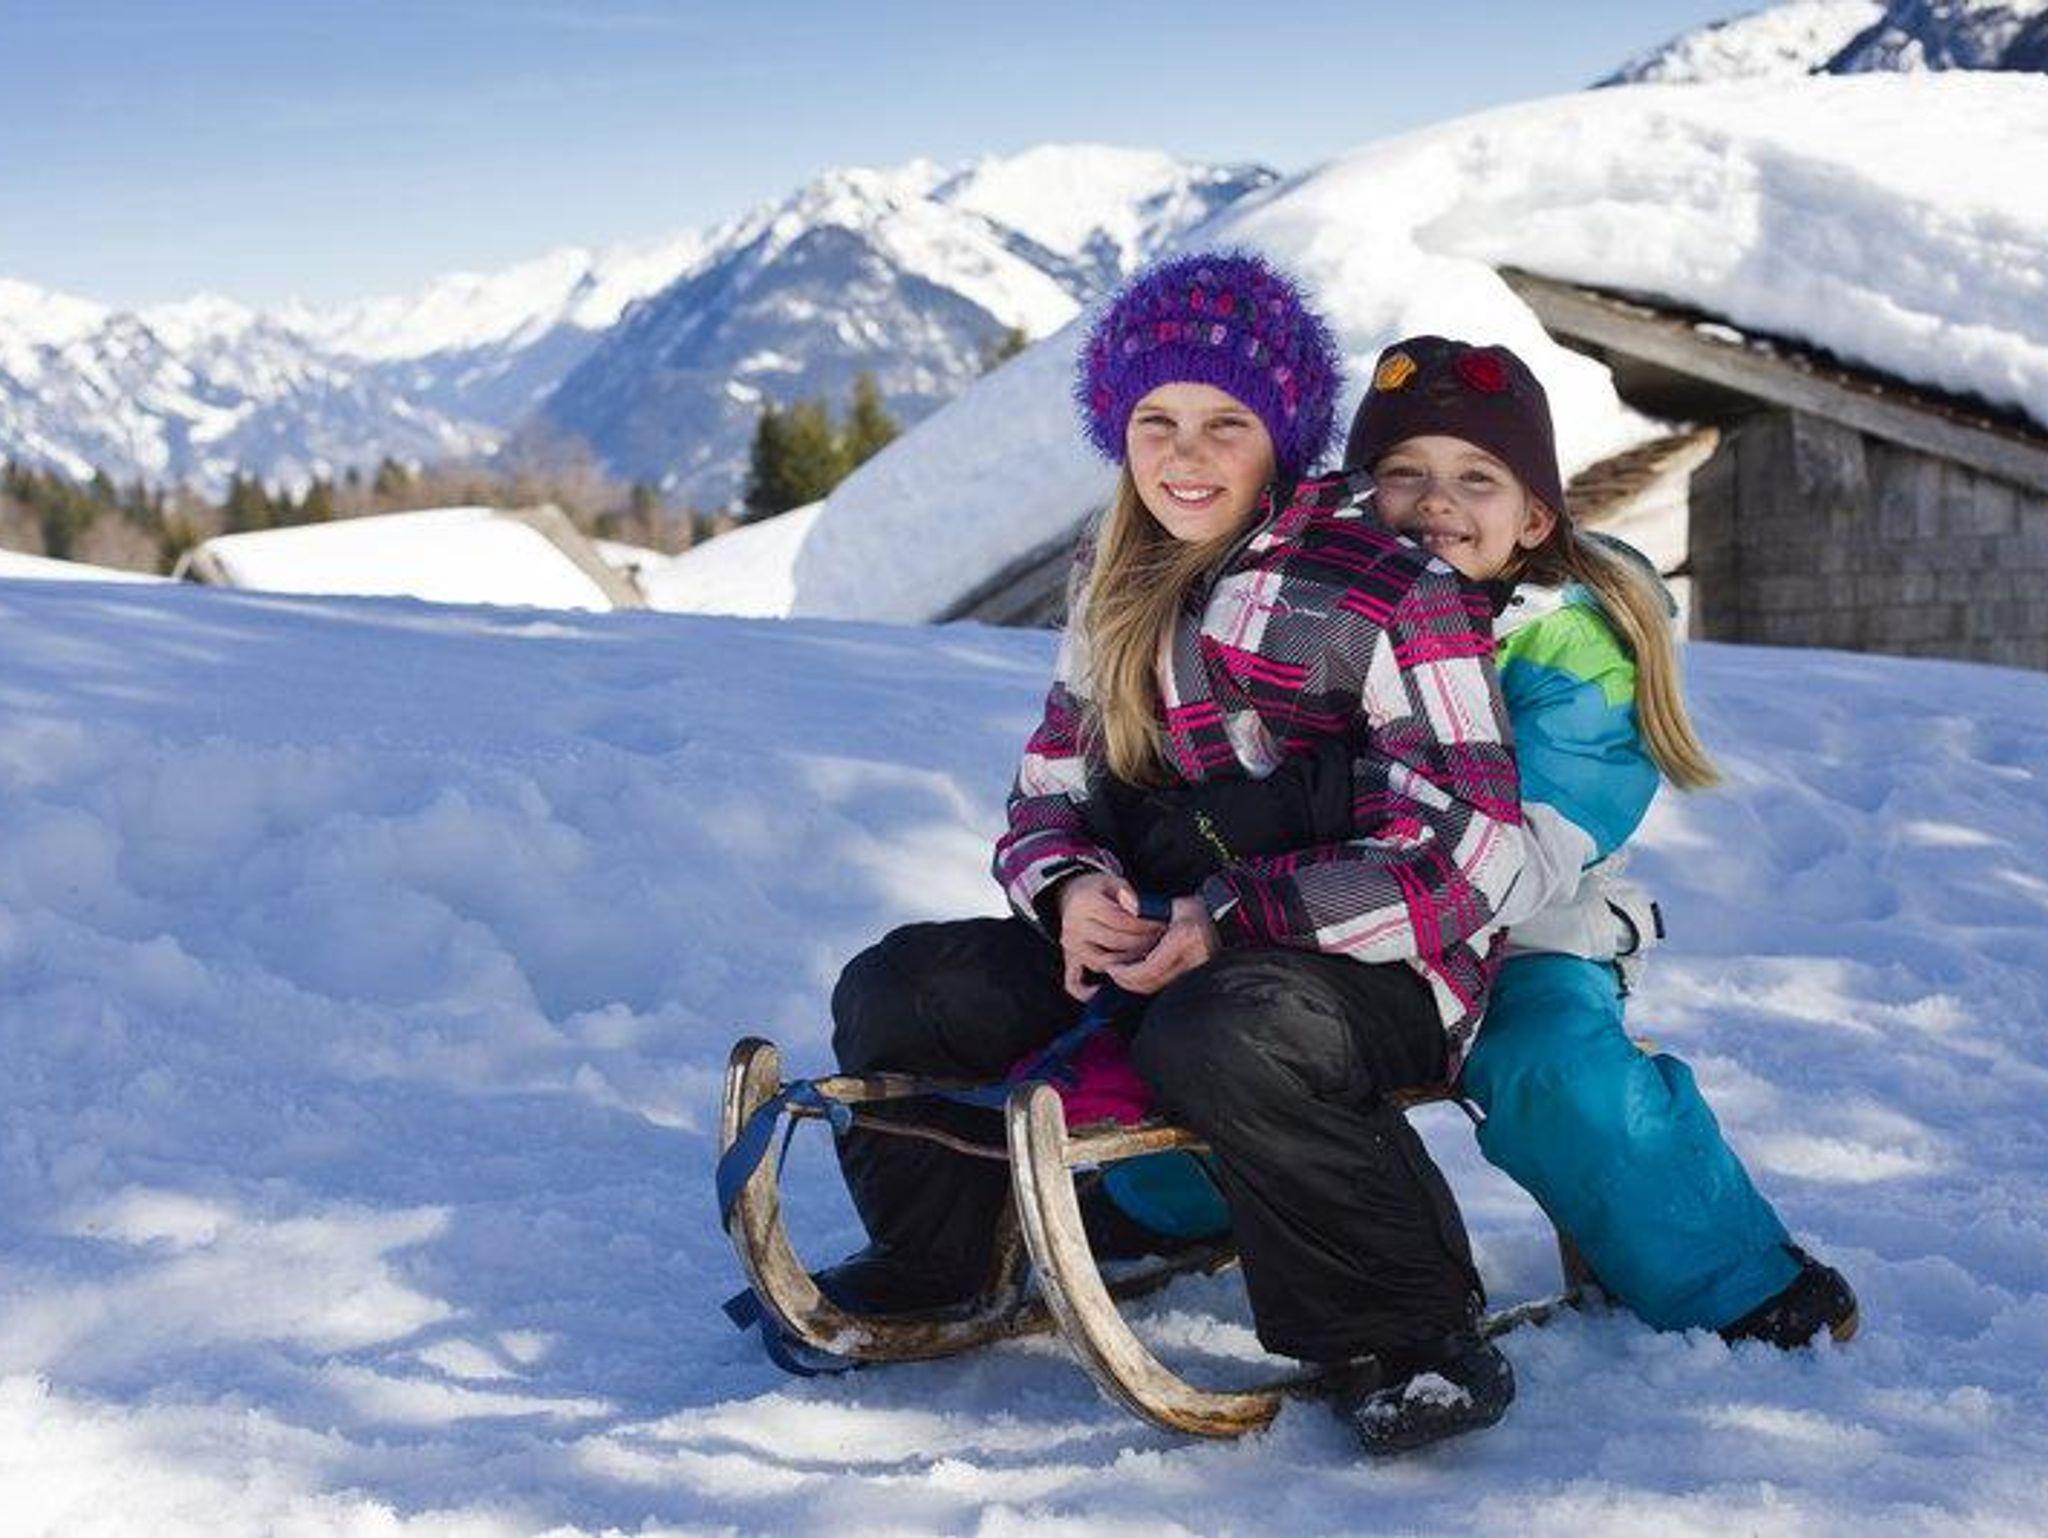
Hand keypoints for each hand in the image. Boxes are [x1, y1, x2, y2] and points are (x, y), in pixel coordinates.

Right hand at [1057, 872, 1165, 1000]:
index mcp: (1085, 903)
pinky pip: (1073, 982)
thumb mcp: (1113, 883)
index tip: (1162, 926)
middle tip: (1161, 942)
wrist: (1072, 897)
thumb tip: (1141, 909)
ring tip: (1146, 956)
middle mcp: (1074, 926)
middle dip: (1143, 943)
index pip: (1122, 921)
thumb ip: (1129, 895)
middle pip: (1116, 943)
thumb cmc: (1099, 891)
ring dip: (1128, 963)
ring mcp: (1070, 946)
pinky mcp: (1068, 959)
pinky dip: (1087, 991)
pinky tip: (1104, 990)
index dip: (1146, 925)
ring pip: (1103, 963)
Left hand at [1104, 895, 1220, 995]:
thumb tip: (1123, 898)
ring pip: (1157, 987)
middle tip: (1111, 972)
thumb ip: (1144, 905)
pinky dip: (1148, 983)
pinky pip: (1166, 986)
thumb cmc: (1199, 911)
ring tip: (1121, 974)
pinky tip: (1138, 976)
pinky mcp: (1192, 976)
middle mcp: (1189, 959)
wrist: (1227, 922)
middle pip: (1151, 982)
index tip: (1112, 967)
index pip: (1149, 966)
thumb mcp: (1173, 905)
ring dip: (1136, 984)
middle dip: (1127, 981)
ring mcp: (1193, 970)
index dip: (1127, 971)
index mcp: (1182, 940)